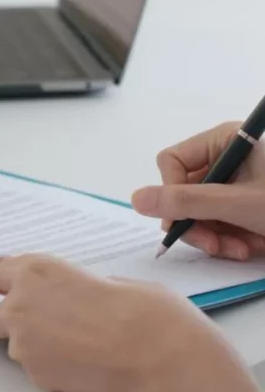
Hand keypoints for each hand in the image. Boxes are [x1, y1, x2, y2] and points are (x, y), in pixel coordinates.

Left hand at [0, 255, 264, 391]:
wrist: (166, 360)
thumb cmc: (150, 315)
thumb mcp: (108, 281)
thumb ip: (73, 285)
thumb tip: (68, 294)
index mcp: (38, 270)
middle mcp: (21, 305)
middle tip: (16, 325)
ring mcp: (25, 344)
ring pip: (13, 348)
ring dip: (34, 347)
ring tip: (80, 349)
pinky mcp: (38, 376)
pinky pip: (38, 371)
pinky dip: (54, 369)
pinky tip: (87, 366)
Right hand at [132, 122, 264, 259]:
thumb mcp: (240, 205)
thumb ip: (187, 202)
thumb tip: (138, 199)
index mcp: (226, 141)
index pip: (172, 162)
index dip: (172, 193)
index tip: (183, 221)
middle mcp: (230, 158)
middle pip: (185, 191)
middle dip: (200, 223)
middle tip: (214, 246)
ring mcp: (239, 183)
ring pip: (202, 212)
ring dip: (218, 236)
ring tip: (242, 250)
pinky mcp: (249, 205)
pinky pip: (222, 222)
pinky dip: (232, 239)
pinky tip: (252, 248)